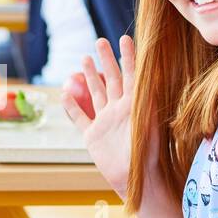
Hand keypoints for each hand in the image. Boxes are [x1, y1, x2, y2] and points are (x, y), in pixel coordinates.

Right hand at [61, 34, 135, 197]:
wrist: (136, 178)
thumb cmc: (148, 152)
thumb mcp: (149, 119)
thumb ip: (147, 96)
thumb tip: (153, 70)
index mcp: (135, 105)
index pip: (131, 74)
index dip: (128, 56)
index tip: (125, 38)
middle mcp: (119, 110)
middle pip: (112, 79)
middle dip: (107, 59)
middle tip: (101, 41)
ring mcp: (105, 122)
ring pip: (95, 93)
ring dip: (90, 77)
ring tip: (84, 59)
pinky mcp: (92, 137)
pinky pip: (79, 118)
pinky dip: (71, 107)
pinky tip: (65, 94)